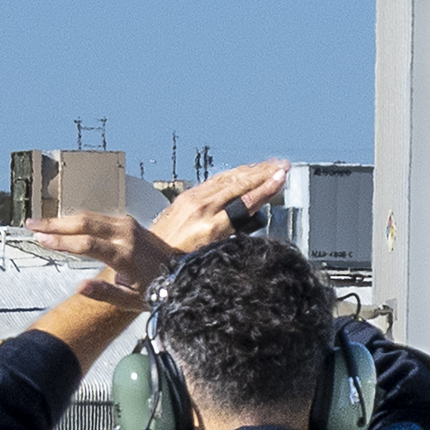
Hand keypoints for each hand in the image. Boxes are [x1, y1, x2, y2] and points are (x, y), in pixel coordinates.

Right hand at [27, 209, 163, 316]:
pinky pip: (98, 217)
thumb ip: (104, 294)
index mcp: (124, 255)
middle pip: (83, 223)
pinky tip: (63, 223)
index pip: (86, 244)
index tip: (40, 241)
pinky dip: (77, 219)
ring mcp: (128, 226)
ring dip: (63, 219)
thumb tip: (79, 287)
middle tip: (31, 225)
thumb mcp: (131, 301)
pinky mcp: (128, 222)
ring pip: (89, 216)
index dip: (61, 242)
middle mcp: (125, 235)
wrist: (183, 272)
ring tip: (40, 223)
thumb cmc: (157, 289)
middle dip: (54, 224)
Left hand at [148, 158, 298, 260]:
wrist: (147, 257)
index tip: (281, 179)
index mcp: (210, 229)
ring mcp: (192, 200)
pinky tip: (243, 171)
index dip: (266, 189)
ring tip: (270, 164)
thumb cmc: (177, 264)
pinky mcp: (186, 197)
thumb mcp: (209, 256)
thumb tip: (250, 218)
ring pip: (228, 179)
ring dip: (251, 170)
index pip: (245, 202)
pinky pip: (215, 180)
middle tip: (283, 166)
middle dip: (263, 173)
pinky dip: (234, 174)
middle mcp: (201, 209)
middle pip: (239, 185)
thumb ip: (230, 235)